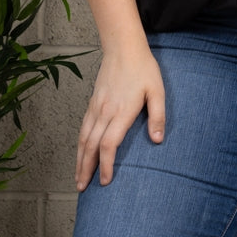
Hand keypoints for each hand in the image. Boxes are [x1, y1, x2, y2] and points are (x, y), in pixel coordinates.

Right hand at [75, 47, 164, 190]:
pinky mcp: (93, 103)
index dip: (106, 165)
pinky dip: (79, 144)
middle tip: (83, 188)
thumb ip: (158, 116)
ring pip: (83, 138)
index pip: (109, 145)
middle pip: (91, 146)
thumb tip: (158, 140)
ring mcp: (96, 107)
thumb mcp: (157, 91)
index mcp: (121, 112)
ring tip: (78, 178)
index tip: (106, 181)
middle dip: (86, 169)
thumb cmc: (143, 69)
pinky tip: (80, 153)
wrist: (123, 48)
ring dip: (79, 160)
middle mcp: (105, 112)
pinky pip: (83, 128)